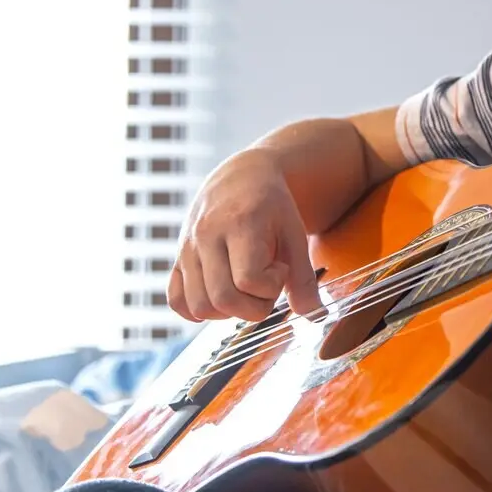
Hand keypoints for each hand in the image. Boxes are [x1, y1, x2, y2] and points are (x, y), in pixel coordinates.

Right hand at [168, 147, 323, 322]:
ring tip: (245, 286)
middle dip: (253, 305)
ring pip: (199, 306)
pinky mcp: (177, 258)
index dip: (272, 286)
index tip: (281, 269)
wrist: (242, 176)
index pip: (248, 280)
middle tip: (266, 282)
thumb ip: (303, 277)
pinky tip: (221, 295)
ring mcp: (187, 248)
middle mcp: (206, 236)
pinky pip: (176, 300)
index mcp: (240, 223)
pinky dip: (197, 310)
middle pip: (222, 299)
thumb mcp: (295, 233)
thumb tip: (314, 316)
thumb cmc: (272, 205)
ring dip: (229, 311)